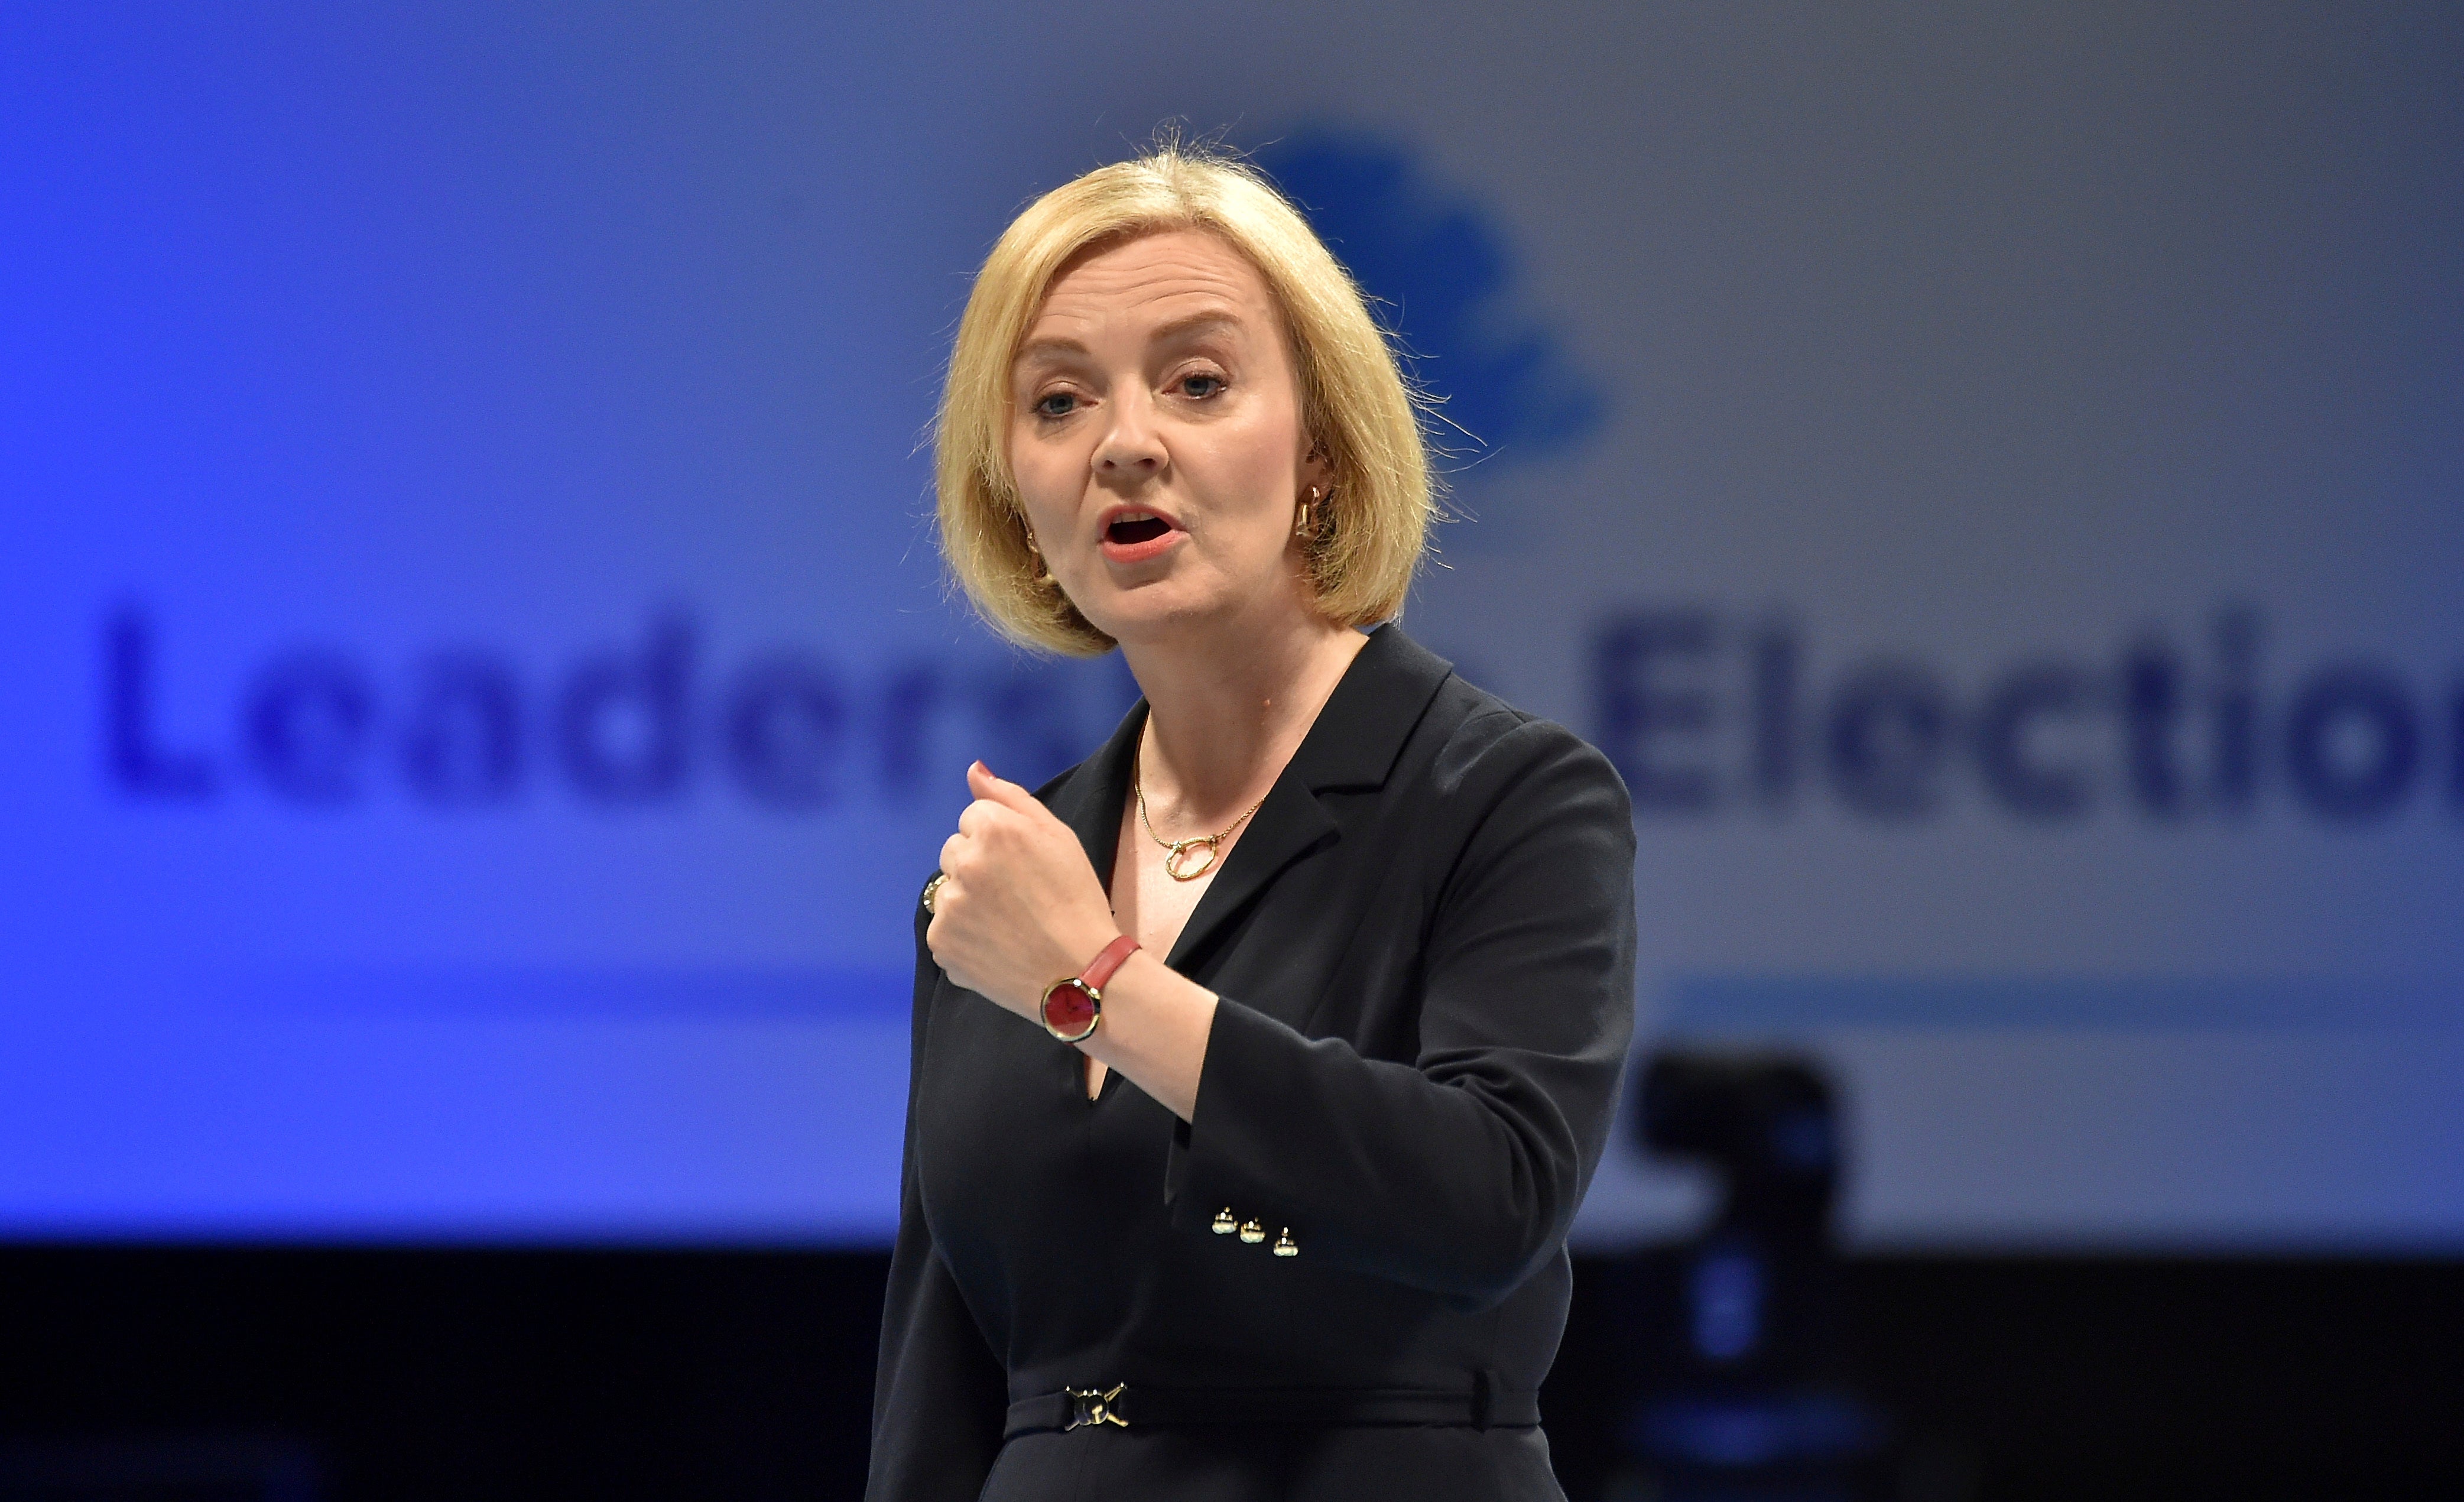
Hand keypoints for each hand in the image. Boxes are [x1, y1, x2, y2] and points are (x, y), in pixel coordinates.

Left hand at [926, 762, 1122, 1020]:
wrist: (1082, 971)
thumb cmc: (1077, 898)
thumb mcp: (1058, 836)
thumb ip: (1010, 798)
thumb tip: (974, 771)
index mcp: (992, 828)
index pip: (974, 819)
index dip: (1002, 842)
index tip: (1024, 866)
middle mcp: (963, 862)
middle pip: (955, 852)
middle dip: (978, 867)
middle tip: (1017, 896)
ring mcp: (949, 905)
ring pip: (948, 891)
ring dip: (969, 902)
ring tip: (1009, 924)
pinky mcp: (941, 943)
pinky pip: (945, 929)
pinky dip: (965, 938)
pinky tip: (997, 946)